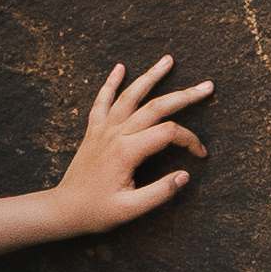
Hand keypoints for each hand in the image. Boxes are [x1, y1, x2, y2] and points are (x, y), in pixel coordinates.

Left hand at [53, 52, 211, 234]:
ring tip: (168, 60)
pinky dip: (111, 83)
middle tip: (207, 86)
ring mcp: (103, 129)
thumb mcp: (131, 210)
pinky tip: (120, 67)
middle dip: (184, 95)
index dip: (190, 140)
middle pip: (155, 106)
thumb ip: (159, 192)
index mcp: (127, 152)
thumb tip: (185, 176)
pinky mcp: (93, 130)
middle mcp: (115, 134)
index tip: (200, 154)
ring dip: (150, 76)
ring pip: (130, 95)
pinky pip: (102, 100)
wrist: (63, 209)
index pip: (168, 133)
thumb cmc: (97, 212)